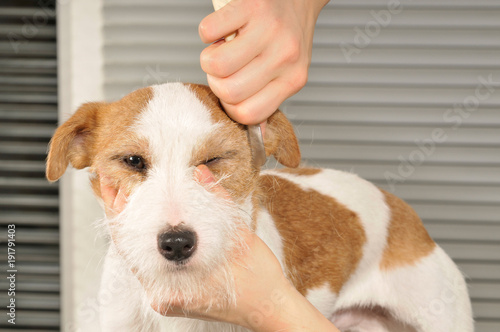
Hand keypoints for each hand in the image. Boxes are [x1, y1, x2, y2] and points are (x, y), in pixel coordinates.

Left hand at [99, 167, 338, 330]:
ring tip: (129, 195)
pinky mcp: (173, 292)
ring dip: (135, 224)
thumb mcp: (240, 236)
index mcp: (170, 287)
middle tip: (115, 181)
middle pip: (129, 248)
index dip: (118, 210)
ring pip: (139, 254)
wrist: (270, 308)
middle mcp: (161, 295)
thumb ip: (217, 202)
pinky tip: (150, 218)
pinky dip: (148, 237)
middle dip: (123, 212)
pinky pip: (152, 261)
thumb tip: (199, 173)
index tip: (113, 183)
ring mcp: (166, 296)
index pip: (128, 243)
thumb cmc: (258, 282)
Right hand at [199, 0, 329, 124]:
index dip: (229, 106)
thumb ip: (269, 98)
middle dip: (216, 81)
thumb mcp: (288, 71)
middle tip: (225, 66)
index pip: (248, 115)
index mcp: (293, 80)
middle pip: (229, 91)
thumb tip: (255, 132)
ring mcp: (269, 31)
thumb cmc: (287, 36)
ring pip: (216, 65)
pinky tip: (223, 29)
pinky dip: (208, 32)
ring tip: (222, 48)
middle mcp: (285, 57)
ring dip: (209, 58)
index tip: (231, 89)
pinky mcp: (251, 6)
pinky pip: (208, 31)